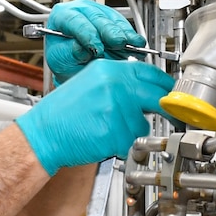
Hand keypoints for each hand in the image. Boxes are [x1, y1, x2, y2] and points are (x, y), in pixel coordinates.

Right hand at [16, 59, 172, 174]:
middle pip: (158, 96)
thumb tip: (147, 91)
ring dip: (132, 132)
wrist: (43, 133)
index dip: (166, 85)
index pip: (150, 73)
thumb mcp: (91, 83)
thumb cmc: (62, 113)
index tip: (173, 93)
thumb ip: (119, 83)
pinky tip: (103, 140)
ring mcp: (116, 108)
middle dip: (167, 109)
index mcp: (109, 69)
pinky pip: (131, 142)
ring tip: (108, 130)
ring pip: (143, 125)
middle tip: (170, 116)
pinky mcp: (115, 131)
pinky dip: (122, 146)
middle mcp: (114, 85)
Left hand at [45, 0, 144, 82]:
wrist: (73, 64)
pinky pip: (123, 25)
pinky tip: (136, 43)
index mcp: (63, 15)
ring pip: (113, 19)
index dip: (88, 34)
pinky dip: (131, 35)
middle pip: (97, 17)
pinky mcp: (113, 22)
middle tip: (119, 42)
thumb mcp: (61, 58)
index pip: (76, 21)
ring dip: (125, 33)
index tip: (97, 48)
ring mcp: (99, 14)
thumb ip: (70, 52)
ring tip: (133, 43)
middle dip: (110, 31)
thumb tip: (81, 49)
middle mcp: (81, 10)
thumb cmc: (64, 58)